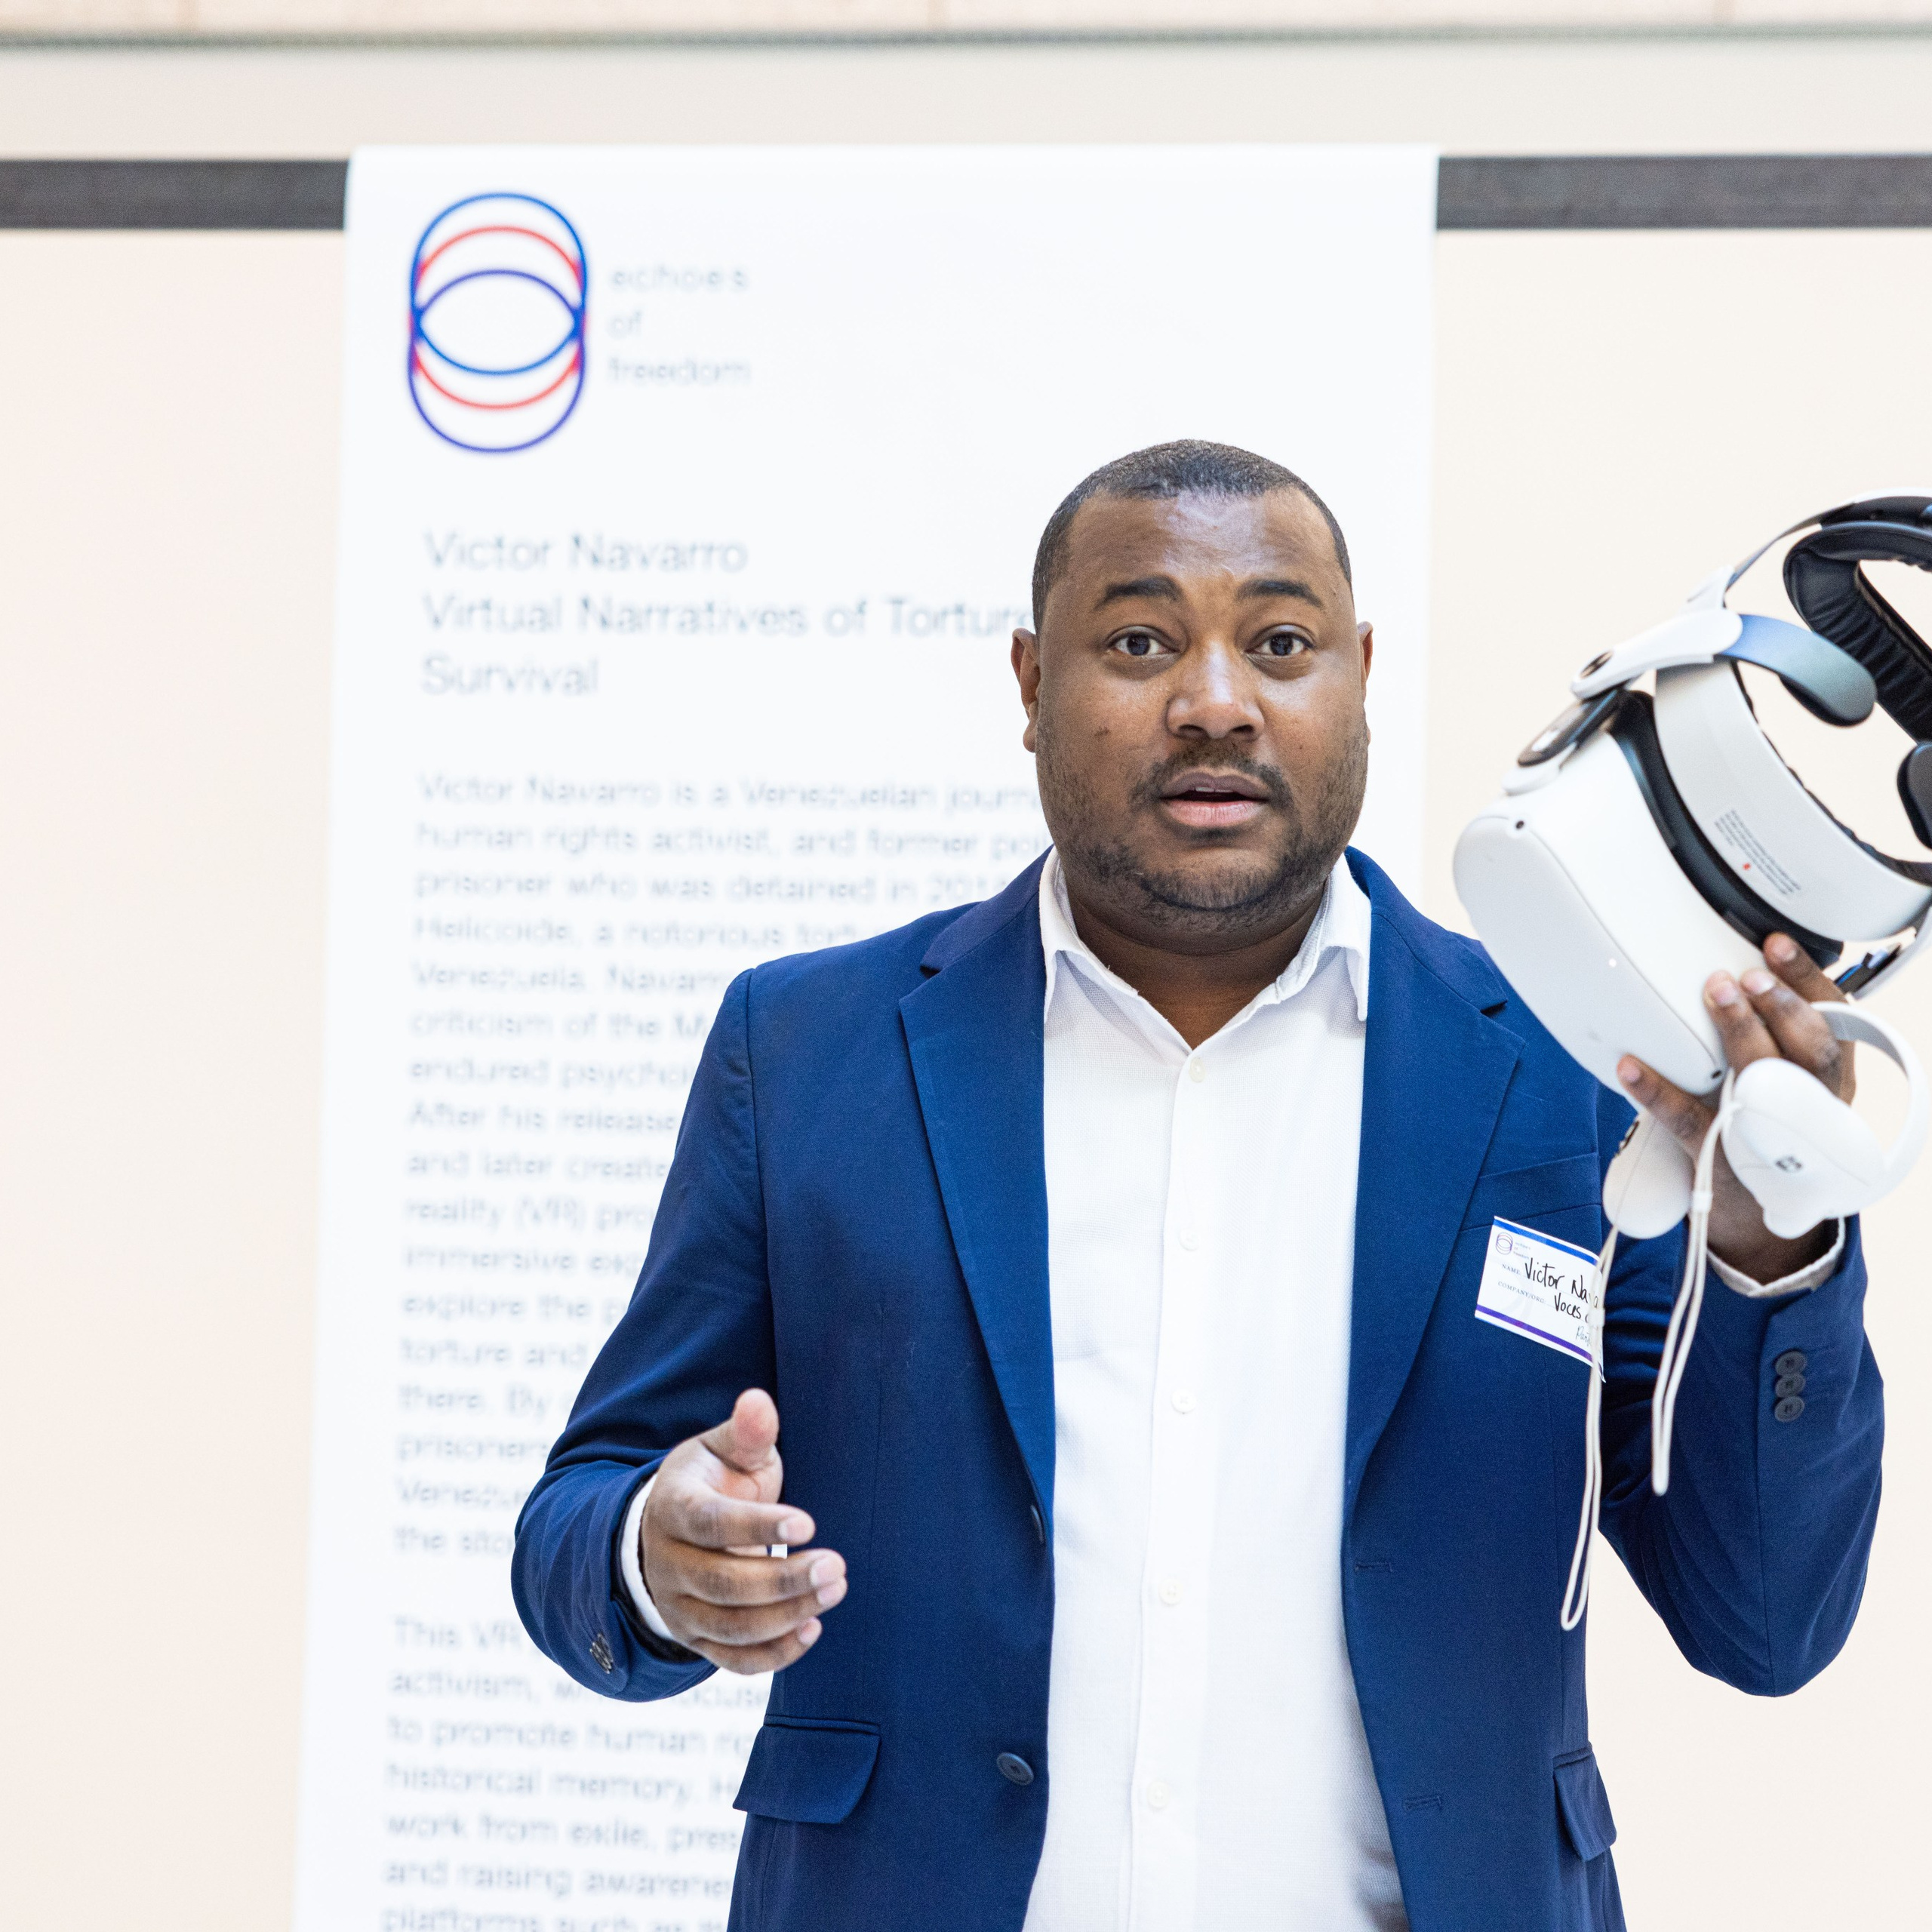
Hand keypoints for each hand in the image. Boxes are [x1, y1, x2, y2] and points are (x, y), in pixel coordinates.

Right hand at [639, 1388, 846, 1673]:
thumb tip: (758, 1401)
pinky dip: (773, 1653)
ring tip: (836, 1588)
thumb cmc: (713, 1481)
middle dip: (784, 1581)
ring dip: (787, 1615)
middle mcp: (668, 1563)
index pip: (710, 1524)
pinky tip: (813, 1628)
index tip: (809, 1524)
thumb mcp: (723, 1449)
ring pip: (731, 1626)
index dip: (757, 1527)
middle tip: (837, 1566)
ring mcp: (679, 1606)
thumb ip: (746, 1431)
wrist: (671, 1530)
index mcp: (673, 1507)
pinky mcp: (696, 1638)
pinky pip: (732, 1659)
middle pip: (724, 1584)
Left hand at [1616, 933, 1852, 1281]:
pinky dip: (1655, 1091)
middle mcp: (1809, 1101)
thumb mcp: (1790, 1079)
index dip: (1807, 981)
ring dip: (1740, 1033)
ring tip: (1714, 994)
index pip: (1831, 1020)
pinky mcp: (1720, 1153)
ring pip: (1765, 1080)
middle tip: (1744, 976)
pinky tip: (1630, 1065)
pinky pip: (1687, 1119)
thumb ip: (1773, 1032)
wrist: (1758, 1212)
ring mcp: (1768, 1130)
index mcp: (1827, 1076)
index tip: (1776, 945)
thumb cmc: (1767, 1125)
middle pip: (1811, 1051)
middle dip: (1780, 1008)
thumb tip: (1734, 966)